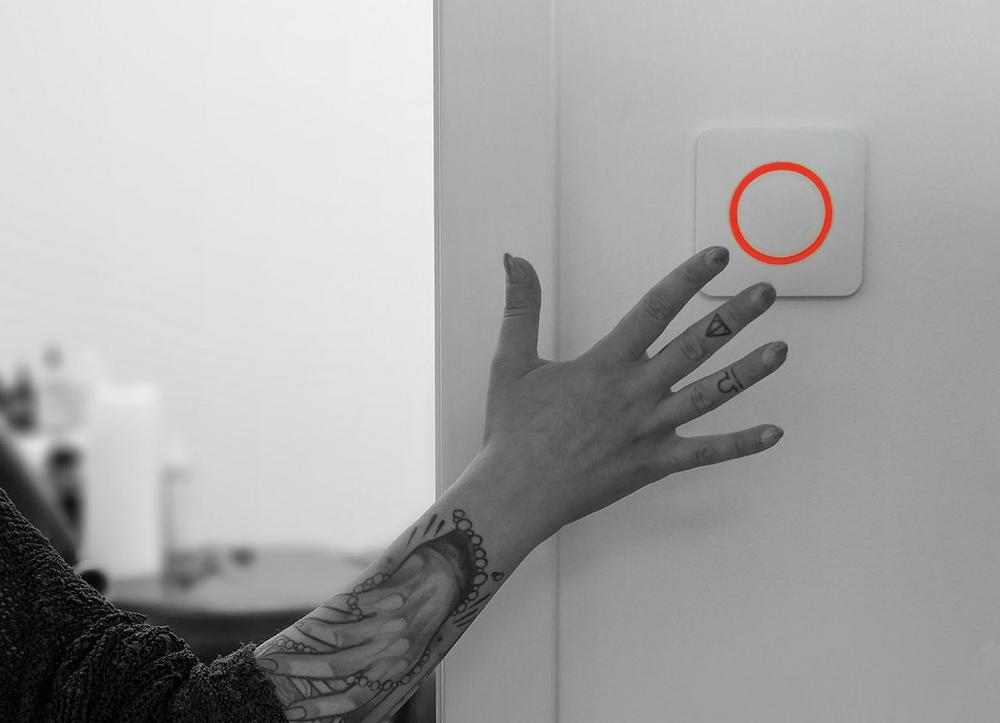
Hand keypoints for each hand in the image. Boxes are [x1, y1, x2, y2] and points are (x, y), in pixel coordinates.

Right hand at [481, 247, 786, 538]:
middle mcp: (634, 393)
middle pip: (694, 347)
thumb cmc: (512, 432)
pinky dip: (739, 445)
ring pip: (709, 396)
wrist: (515, 495)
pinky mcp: (653, 464)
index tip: (717, 255)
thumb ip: (520, 307)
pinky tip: (773, 434)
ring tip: (781, 349)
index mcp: (604, 364)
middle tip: (766, 291)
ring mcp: (648, 430)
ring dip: (747, 372)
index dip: (688, 277)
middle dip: (733, 316)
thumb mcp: (511, 362)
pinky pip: (705, 454)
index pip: (654, 308)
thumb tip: (513, 259)